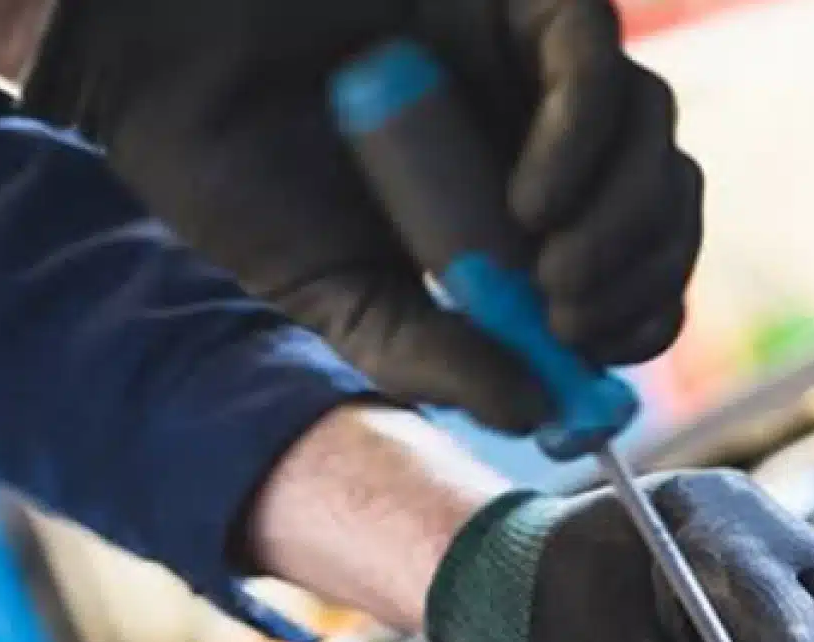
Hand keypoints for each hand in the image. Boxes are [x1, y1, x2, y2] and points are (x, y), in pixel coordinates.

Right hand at [23, 0, 702, 433]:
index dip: (638, 313)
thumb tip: (542, 413)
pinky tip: (532, 199)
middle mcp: (535, 131)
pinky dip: (584, 138)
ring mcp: (528, 59)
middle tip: (575, 322)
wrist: (152, 65)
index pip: (629, 261)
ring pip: (650, 130)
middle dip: (642, 273)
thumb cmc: (238, 176)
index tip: (595, 362)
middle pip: (661, 196)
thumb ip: (436, 356)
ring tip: (552, 275)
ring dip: (625, 220)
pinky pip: (594, 57)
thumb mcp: (344, 299)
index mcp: (510, 210)